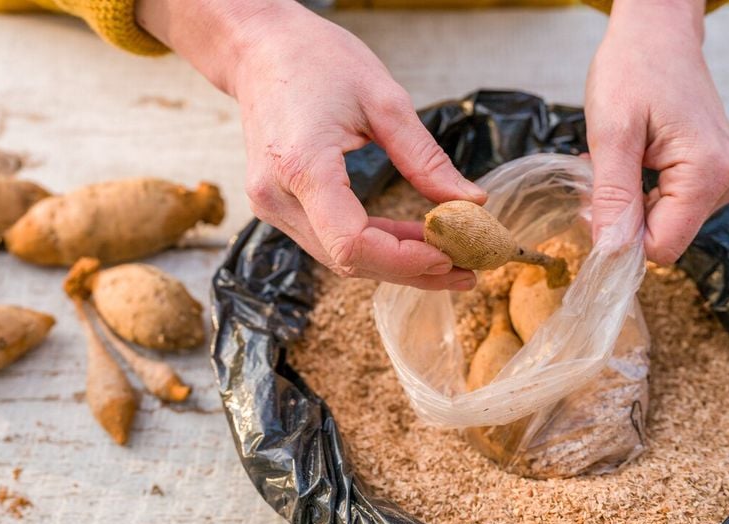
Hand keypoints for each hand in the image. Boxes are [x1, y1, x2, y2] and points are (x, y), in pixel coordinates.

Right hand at [137, 0, 484, 288]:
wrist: (258, 48)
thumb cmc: (314, 59)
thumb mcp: (384, 99)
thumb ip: (425, 158)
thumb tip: (470, 201)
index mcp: (301, 165)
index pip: (352, 242)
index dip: (403, 260)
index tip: (449, 256)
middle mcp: (277, 194)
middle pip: (347, 259)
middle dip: (408, 270)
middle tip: (464, 269)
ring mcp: (270, 203)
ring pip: (337, 256)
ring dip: (392, 261)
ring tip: (445, 255)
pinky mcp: (276, 204)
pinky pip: (327, 238)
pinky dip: (370, 244)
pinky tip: (409, 239)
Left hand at [585, 0, 728, 264]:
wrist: (655, 35)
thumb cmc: (633, 70)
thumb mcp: (612, 135)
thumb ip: (613, 197)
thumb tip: (612, 251)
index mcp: (708, 173)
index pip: (661, 247)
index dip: (619, 238)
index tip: (590, 206)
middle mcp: (728, 180)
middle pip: (663, 236)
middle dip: (621, 216)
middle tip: (597, 174)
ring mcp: (726, 176)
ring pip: (664, 223)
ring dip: (628, 202)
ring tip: (615, 160)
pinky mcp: (715, 172)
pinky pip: (671, 204)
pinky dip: (641, 191)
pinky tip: (631, 161)